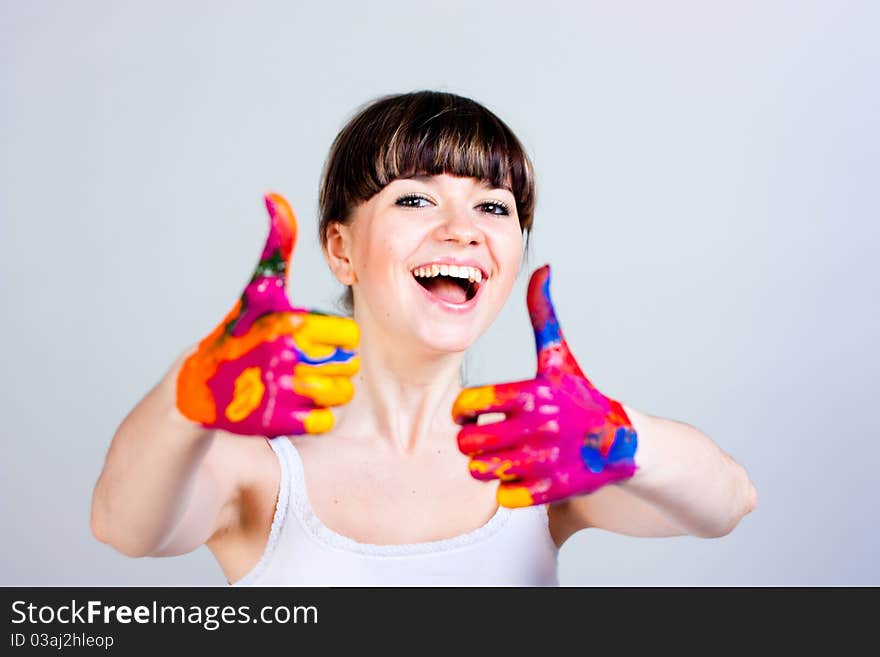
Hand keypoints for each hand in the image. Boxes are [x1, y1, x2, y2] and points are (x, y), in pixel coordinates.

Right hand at [176, 193, 358, 436]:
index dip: (338, 338)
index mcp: (287, 322)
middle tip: (314, 365)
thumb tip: (275, 198)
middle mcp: (284, 356)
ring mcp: (279, 392)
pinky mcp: (274, 423)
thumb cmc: (238, 331)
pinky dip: (317, 416)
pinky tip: (298, 406)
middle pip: (347, 366)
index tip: (322, 340)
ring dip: (329, 392)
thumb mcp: (258, 288)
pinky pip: (324, 422)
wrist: (198, 388)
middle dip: (336, 366)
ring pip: (340, 394)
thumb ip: (277, 247)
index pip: (347, 334)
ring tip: (310, 385)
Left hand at [452, 265, 637, 507]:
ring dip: (484, 466)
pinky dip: (505, 489)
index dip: (462, 409)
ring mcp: (547, 460)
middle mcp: (539, 426)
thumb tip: (542, 268)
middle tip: (479, 438)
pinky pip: (505, 497)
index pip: (470, 403)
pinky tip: (515, 476)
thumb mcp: (560, 356)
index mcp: (534, 391)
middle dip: (470, 440)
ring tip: (494, 457)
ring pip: (483, 471)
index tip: (468, 412)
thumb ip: (544, 315)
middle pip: (470, 441)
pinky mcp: (554, 490)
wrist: (623, 442)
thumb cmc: (581, 395)